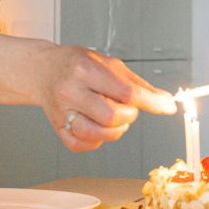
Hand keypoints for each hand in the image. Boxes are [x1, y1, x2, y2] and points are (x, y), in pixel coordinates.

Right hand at [0, 35, 176, 152]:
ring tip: (114, 117)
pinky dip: (97, 140)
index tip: (166, 107)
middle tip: (126, 107)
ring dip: (115, 130)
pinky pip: (82, 145)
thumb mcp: (108, 63)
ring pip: (96, 134)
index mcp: (85, 69)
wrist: (42, 69)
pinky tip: (98, 126)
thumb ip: (137, 84)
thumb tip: (165, 101)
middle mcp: (71, 91)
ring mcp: (61, 112)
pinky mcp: (57, 127)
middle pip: (111, 116)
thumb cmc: (76, 64)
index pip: (124, 92)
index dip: (150, 102)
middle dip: (128, 116)